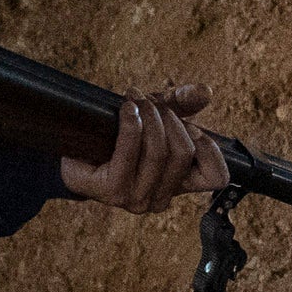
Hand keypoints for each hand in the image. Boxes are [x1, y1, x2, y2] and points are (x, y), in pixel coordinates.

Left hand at [63, 83, 230, 214]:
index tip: (191, 125)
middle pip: (183, 152)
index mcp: (178, 186)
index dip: (210, 148)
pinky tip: (127, 110)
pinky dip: (131, 124)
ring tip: (136, 100)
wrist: (74, 150)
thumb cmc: (118, 136)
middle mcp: (160, 199)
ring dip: (149, 117)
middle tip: (151, 102)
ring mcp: (136, 199)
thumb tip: (204, 91)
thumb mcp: (156, 116)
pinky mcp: (112, 191)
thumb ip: (182, 103)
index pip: (217, 178)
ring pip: (159, 151)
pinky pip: (131, 151)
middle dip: (169, 118)